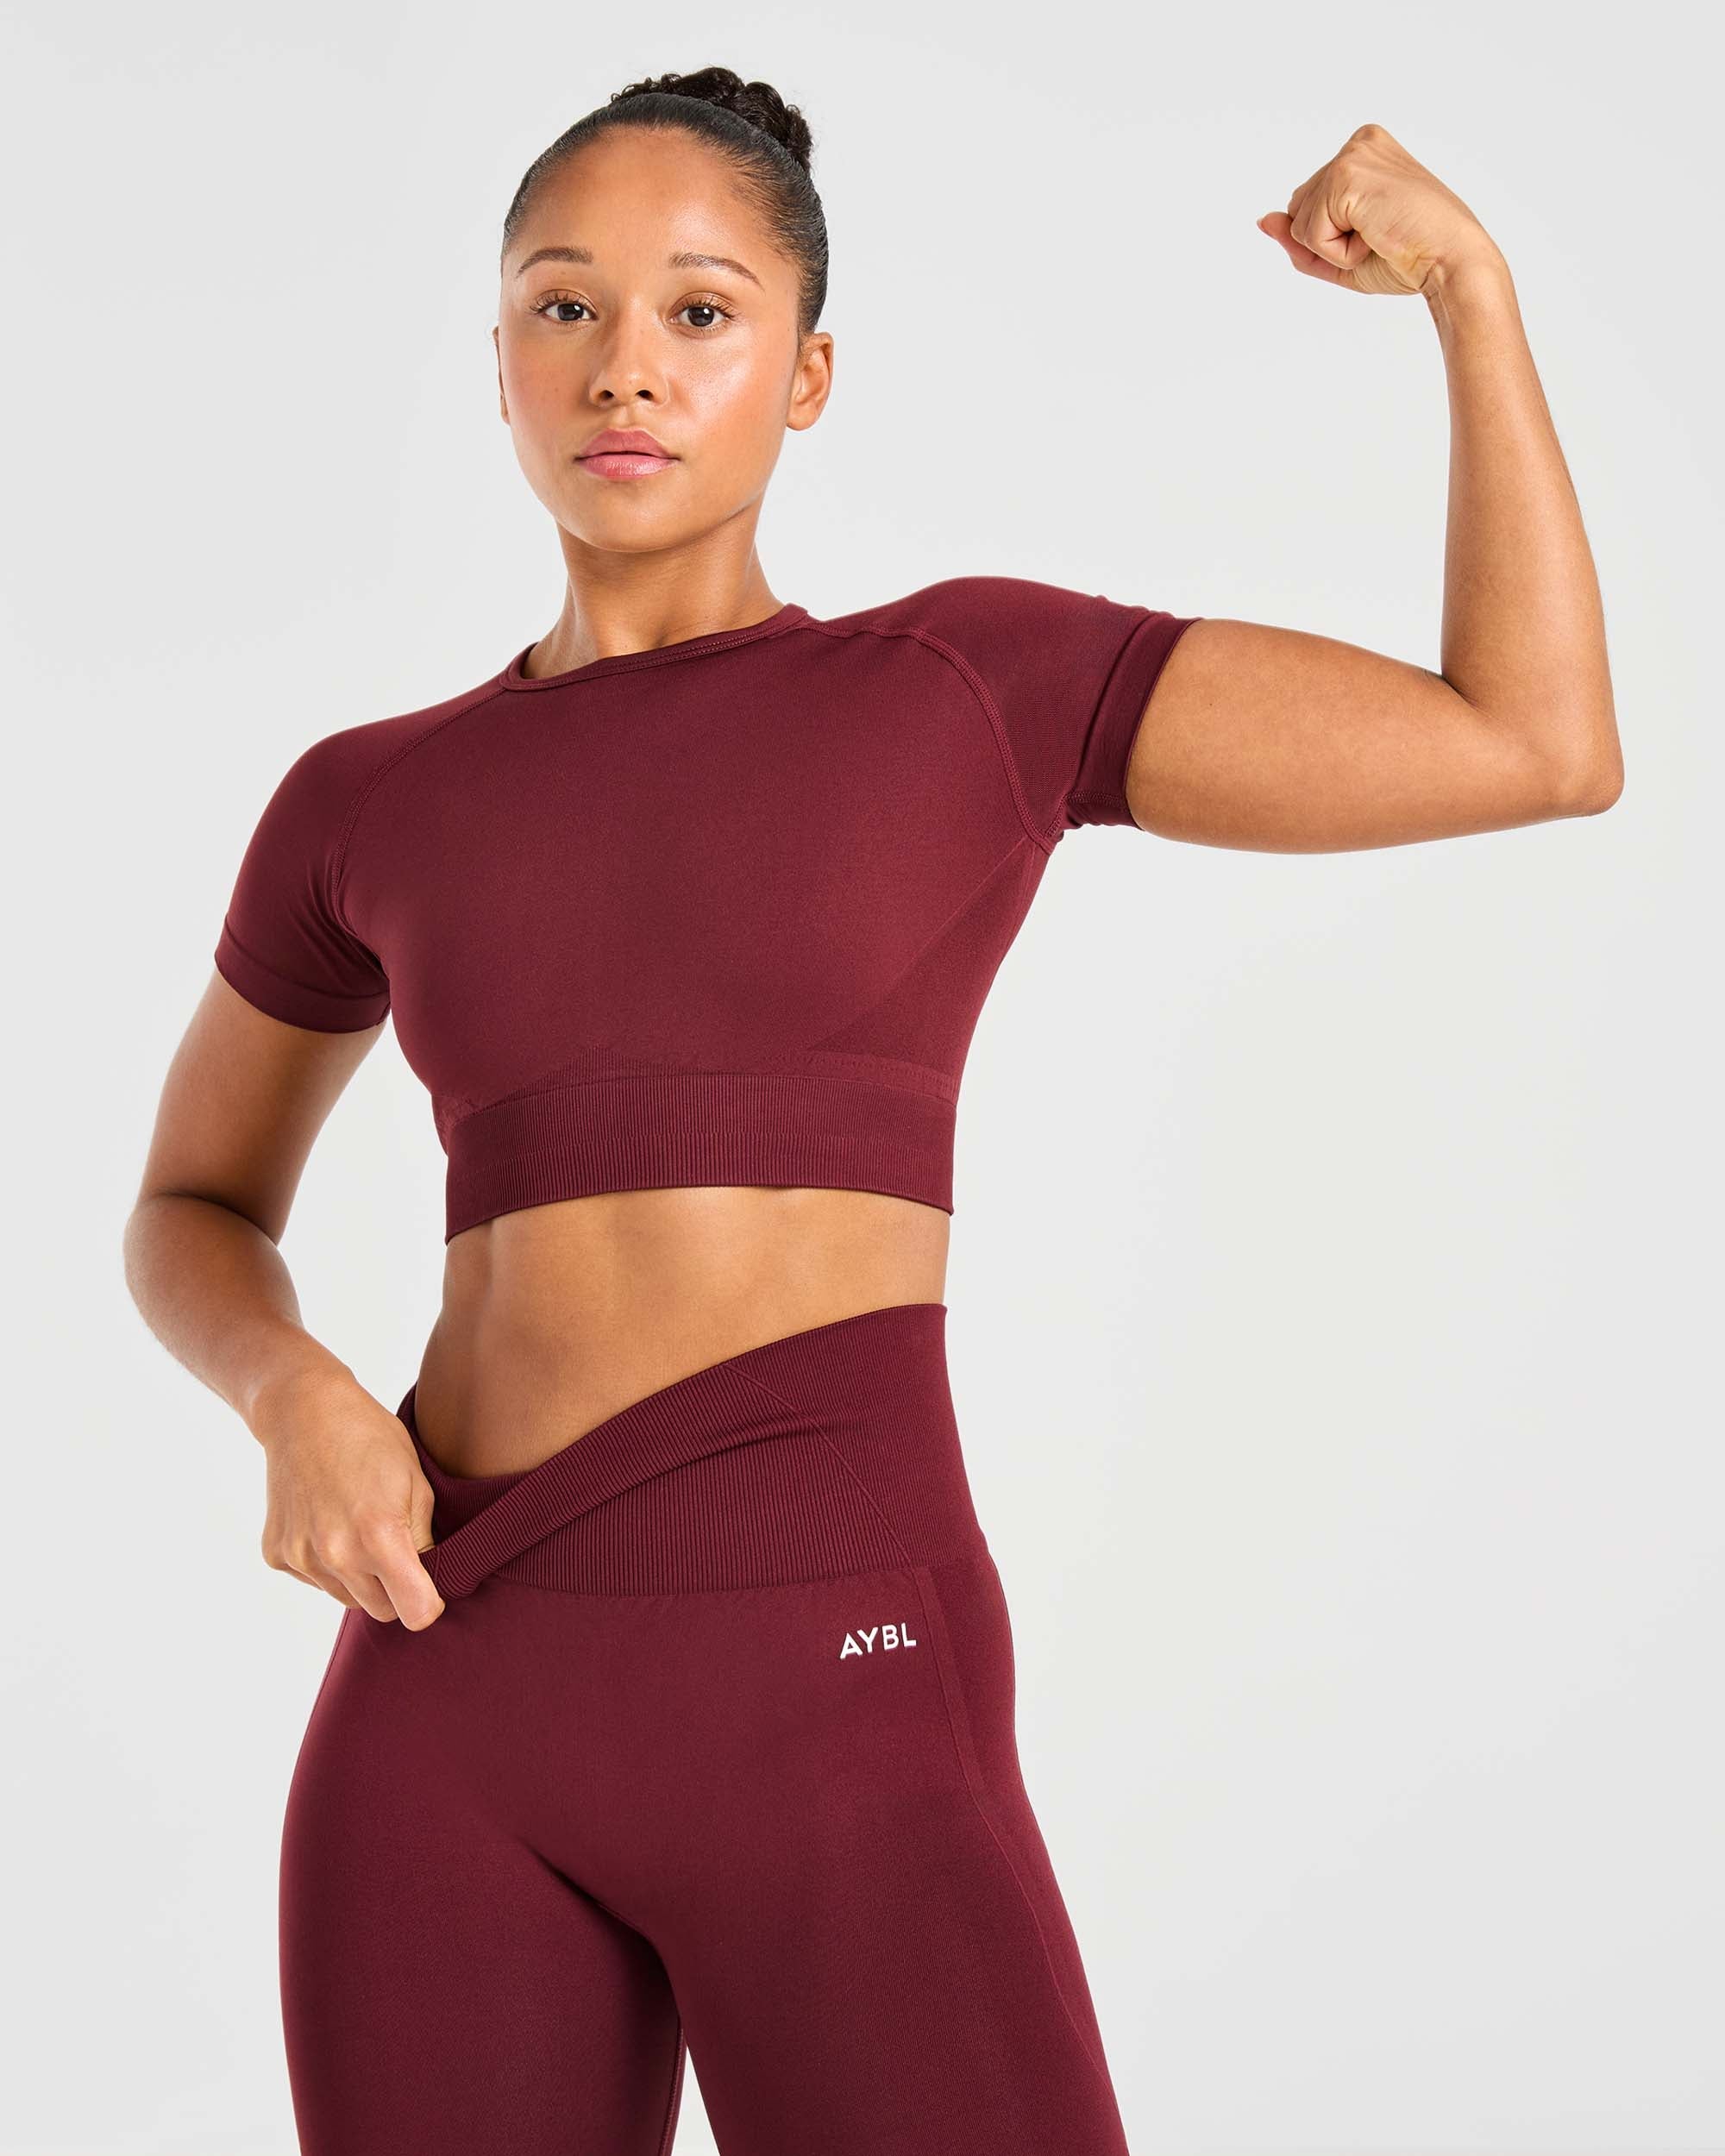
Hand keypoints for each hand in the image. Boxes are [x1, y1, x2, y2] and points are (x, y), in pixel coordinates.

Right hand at [256, 1368, 444, 1628]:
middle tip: (398, 1548)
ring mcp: (302, 1558)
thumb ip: (425, 1541)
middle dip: (396, 1590)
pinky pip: (317, 1582)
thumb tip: (430, 1582)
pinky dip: (328, 1565)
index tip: (431, 1586)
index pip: (415, 1612)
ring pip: (348, 1599)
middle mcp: (336, 1555)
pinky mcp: (277, 1555)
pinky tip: (330, 1522)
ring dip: (362, 1578)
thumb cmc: (371, 1439)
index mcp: (379, 1536)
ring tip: (360, 1527)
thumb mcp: (417, 1484)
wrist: (304, 1412)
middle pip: (381, 1611)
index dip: (429, 1604)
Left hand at [1256, 123, 1501, 296]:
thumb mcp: (1342, 252)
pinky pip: (1309, 235)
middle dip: (1329, 240)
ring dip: (1334, 247)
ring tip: (1380, 235)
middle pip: (1298, 210)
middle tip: (1381, 236)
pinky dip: (1337, 252)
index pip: (1310, 204)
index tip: (1383, 230)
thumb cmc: (1408, 258)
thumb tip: (1263, 220)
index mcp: (1365, 150)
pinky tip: (1375, 237)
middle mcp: (1359, 143)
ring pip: (1299, 223)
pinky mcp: (1346, 177)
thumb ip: (1299, 237)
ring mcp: (1352, 156)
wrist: (1451, 262)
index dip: (1335, 237)